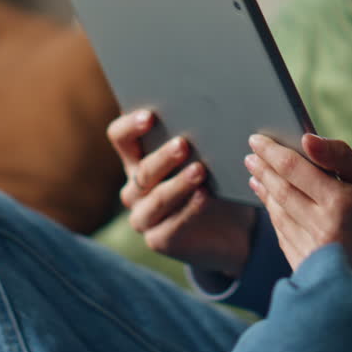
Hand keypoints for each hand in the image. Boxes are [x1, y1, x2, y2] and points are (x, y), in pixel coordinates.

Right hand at [107, 110, 255, 275]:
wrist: (231, 229)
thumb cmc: (215, 181)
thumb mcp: (206, 156)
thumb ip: (199, 137)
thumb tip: (210, 112)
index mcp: (137, 159)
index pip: (121, 137)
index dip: (130, 125)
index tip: (150, 116)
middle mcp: (135, 188)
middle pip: (142, 170)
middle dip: (163, 156)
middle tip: (184, 144)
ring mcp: (144, 216)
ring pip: (156, 198)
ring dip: (178, 183)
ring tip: (200, 170)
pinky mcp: (159, 239)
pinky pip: (172, 224)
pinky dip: (190, 208)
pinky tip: (205, 196)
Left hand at [245, 133, 351, 277]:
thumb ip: (341, 157)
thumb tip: (306, 139)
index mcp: (341, 204)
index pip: (294, 169)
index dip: (271, 152)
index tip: (256, 139)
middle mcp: (323, 230)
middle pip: (281, 191)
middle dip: (263, 170)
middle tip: (250, 155)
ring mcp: (313, 252)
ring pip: (278, 215)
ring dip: (264, 192)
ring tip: (256, 176)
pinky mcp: (308, 268)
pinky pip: (283, 236)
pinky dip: (275, 217)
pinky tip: (271, 204)